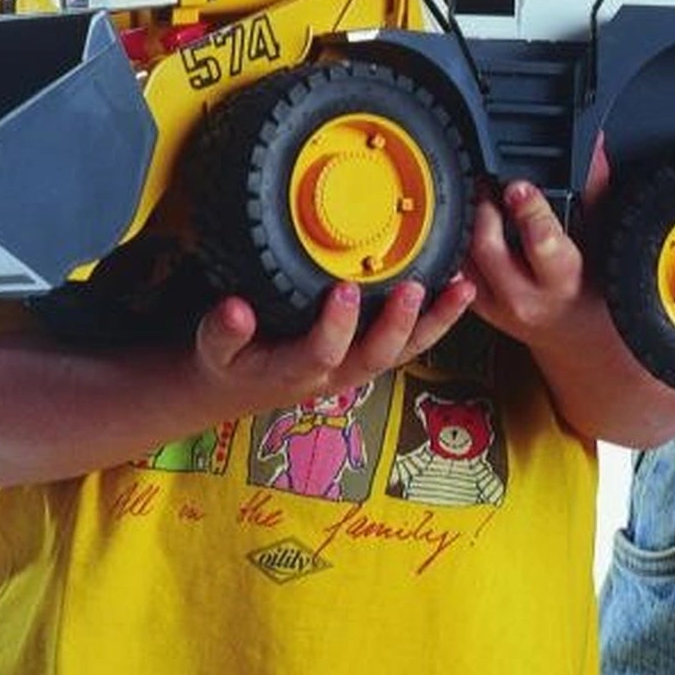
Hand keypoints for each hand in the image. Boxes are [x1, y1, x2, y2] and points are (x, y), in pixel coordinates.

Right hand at [189, 274, 477, 417]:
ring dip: (436, 321)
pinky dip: (437, 317)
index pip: (322, 353)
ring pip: (404, 350)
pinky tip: (459, 288)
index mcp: (296, 372)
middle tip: (414, 288)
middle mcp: (335, 374)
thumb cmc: (230, 363)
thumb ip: (223, 331)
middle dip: (398, 323)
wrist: (237, 387)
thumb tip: (235, 309)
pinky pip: (409, 339)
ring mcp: (357, 365)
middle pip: (377, 356)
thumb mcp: (211, 349)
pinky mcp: (369, 351)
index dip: (336, 326)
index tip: (344, 289)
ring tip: (462, 288)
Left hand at [460, 180, 591, 345]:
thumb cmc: (591, 288)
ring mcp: (494, 305)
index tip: (519, 186)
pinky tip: (463, 225)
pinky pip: (453, 269)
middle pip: (489, 248)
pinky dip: (456, 243)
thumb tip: (592, 146)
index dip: (528, 209)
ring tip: (474, 199)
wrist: (575, 334)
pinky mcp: (473, 306)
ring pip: (462, 257)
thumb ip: (592, 189)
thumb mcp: (600, 239)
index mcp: (562, 279)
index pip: (541, 242)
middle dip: (486, 208)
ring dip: (465, 224)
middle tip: (489, 183)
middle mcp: (525, 297)